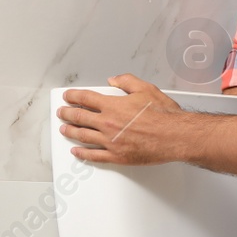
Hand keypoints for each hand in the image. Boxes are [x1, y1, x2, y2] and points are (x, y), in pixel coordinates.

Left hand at [57, 75, 189, 164]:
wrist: (174, 137)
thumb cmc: (164, 116)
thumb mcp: (146, 89)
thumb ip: (127, 81)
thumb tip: (115, 80)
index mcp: (113, 106)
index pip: (85, 98)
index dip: (73, 96)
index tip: (68, 96)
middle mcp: (107, 123)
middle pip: (79, 117)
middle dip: (67, 114)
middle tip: (62, 112)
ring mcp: (110, 141)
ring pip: (82, 136)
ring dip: (70, 131)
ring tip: (64, 129)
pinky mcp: (117, 156)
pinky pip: (93, 156)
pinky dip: (82, 153)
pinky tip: (77, 151)